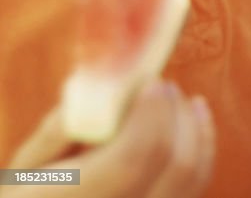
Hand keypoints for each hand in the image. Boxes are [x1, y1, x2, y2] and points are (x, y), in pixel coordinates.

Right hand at [1, 80, 214, 197]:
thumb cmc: (33, 194)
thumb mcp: (28, 164)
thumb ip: (62, 126)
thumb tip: (102, 83)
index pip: (134, 157)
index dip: (151, 115)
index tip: (153, 82)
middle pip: (174, 166)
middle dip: (175, 116)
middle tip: (163, 86)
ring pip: (191, 177)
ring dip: (194, 129)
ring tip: (182, 99)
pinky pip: (194, 186)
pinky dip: (202, 147)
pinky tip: (196, 117)